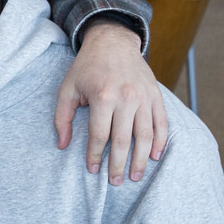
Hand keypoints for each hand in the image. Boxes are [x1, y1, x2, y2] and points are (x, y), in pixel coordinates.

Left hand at [54, 21, 166, 183]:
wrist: (113, 41)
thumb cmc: (87, 67)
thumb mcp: (67, 88)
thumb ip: (62, 118)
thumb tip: (62, 145)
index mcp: (103, 97)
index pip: (99, 135)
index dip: (94, 155)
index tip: (92, 170)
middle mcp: (126, 98)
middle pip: (123, 140)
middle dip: (117, 164)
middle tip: (114, 182)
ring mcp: (144, 97)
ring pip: (144, 135)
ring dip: (140, 159)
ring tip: (134, 176)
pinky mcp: (155, 95)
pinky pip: (161, 122)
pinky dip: (159, 141)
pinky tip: (154, 156)